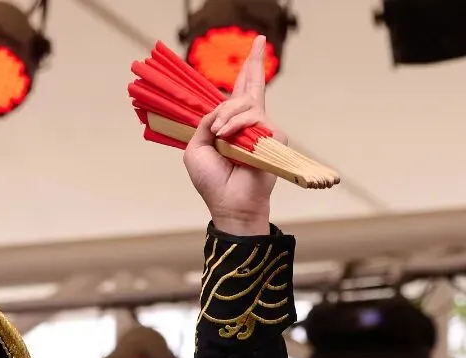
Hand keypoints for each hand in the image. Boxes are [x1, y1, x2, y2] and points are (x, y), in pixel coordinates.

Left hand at [183, 35, 280, 236]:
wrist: (229, 204)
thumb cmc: (212, 182)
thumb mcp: (196, 148)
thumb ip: (204, 123)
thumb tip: (218, 108)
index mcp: (232, 125)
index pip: (242, 92)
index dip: (249, 70)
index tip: (257, 45)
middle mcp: (250, 124)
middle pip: (252, 86)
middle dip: (253, 63)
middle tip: (258, 42)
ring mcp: (263, 128)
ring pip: (244, 102)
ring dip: (226, 115)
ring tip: (218, 135)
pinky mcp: (273, 136)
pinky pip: (252, 116)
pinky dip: (235, 124)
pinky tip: (225, 137)